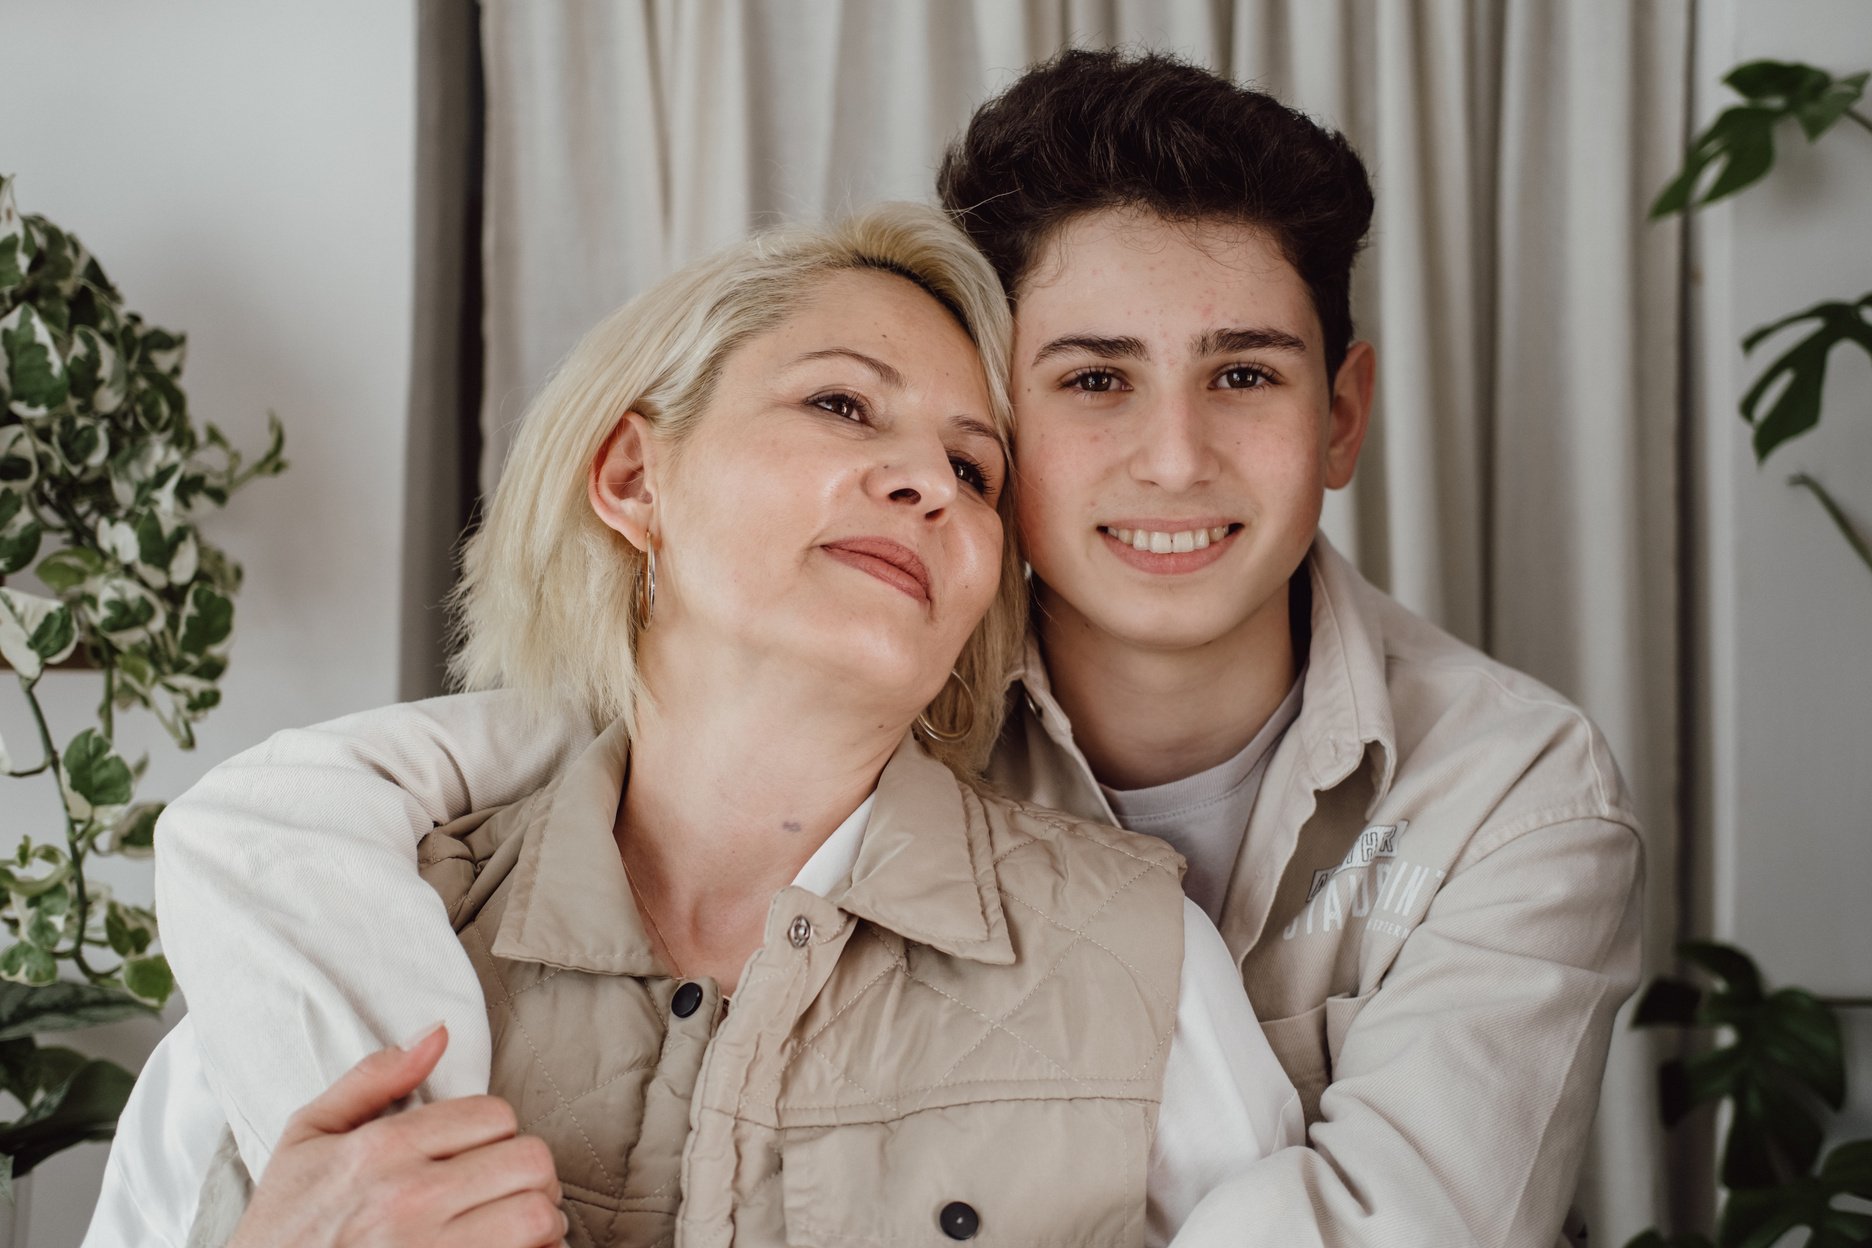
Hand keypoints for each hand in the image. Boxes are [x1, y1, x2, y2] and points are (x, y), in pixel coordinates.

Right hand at [229, 1024, 565, 1247]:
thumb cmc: (284, 1224)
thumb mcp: (307, 1137)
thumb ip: (372, 1079)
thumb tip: (437, 1033)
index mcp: (381, 1150)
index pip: (494, 1116)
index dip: (496, 1132)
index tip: (480, 1152)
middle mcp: (409, 1200)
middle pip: (529, 1161)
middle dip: (527, 1173)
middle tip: (507, 1187)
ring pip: (538, 1215)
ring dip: (536, 1218)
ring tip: (511, 1223)